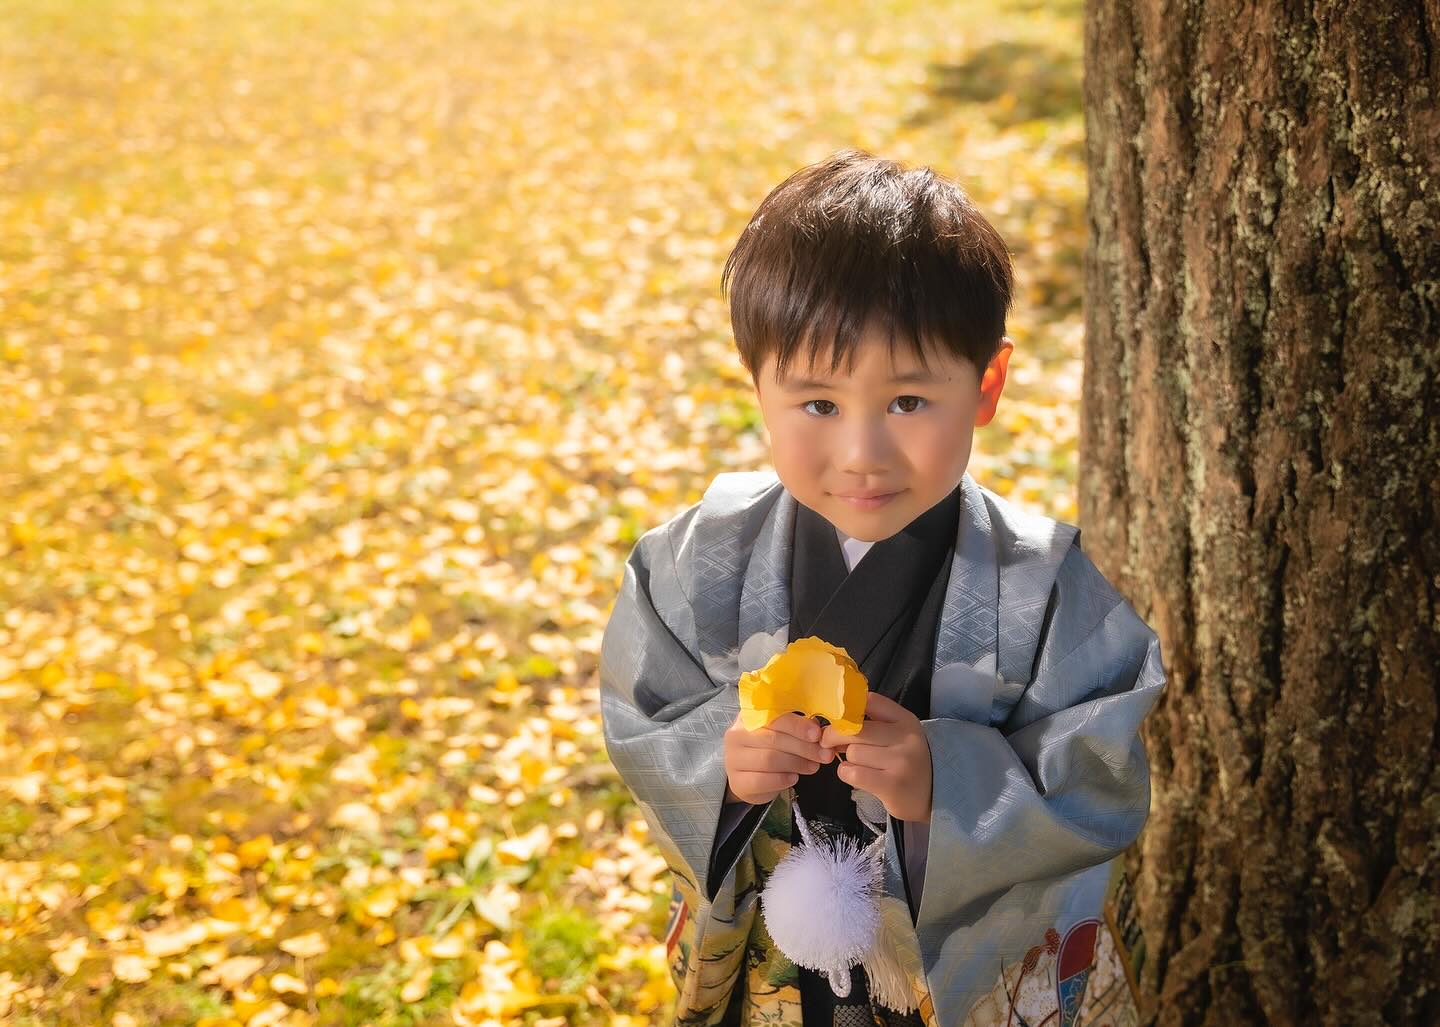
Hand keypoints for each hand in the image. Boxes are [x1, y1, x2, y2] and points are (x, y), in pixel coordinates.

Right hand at [723, 709, 834, 805]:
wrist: (747, 776)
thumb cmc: (768, 749)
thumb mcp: (781, 733)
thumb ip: (796, 728)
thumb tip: (819, 730)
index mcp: (749, 716)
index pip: (773, 717)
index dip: (797, 725)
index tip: (817, 734)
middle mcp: (736, 735)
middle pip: (773, 739)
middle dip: (804, 747)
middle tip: (824, 755)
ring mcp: (733, 759)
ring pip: (769, 759)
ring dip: (797, 763)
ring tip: (813, 766)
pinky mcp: (737, 781)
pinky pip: (761, 780)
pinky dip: (782, 779)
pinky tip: (794, 778)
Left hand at [819, 692, 932, 822]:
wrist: (934, 793)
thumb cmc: (907, 760)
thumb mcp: (899, 734)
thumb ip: (873, 721)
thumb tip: (835, 720)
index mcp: (906, 720)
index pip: (869, 701)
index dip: (847, 710)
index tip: (840, 721)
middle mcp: (906, 738)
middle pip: (854, 729)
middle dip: (834, 736)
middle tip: (830, 743)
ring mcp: (901, 762)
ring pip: (853, 753)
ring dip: (847, 759)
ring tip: (858, 764)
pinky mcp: (892, 786)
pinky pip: (853, 773)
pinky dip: (846, 773)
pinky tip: (856, 776)